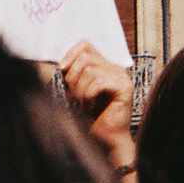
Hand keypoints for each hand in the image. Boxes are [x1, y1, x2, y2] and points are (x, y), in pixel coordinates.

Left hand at [58, 41, 134, 170]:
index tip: (61, 69)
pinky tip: (91, 105)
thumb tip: (59, 62)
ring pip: (90, 70)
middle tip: (75, 95)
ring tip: (83, 102)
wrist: (105, 137)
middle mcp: (115, 68)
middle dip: (73, 76)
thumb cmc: (90, 114)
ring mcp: (122, 77)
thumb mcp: (77, 88)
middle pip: (85, 56)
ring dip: (80, 89)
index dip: (70, 54)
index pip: (85, 45)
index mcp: (104, 65)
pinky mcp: (125, 87)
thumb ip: (72, 72)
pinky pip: (99, 81)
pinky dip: (88, 94)